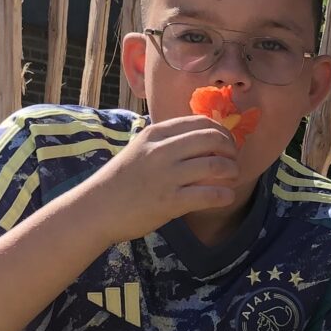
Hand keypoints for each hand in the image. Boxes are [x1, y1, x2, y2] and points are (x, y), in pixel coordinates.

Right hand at [78, 117, 240, 245]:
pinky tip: (226, 197)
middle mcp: (162, 150)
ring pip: (216, 165)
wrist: (96, 208)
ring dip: (232, 171)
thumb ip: (165, 141)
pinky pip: (210, 195)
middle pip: (212, 139)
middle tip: (233, 160)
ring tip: (232, 178)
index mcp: (155, 134)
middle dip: (231, 149)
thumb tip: (200, 137)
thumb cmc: (120, 181)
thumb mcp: (139, 149)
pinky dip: (225, 195)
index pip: (200, 122)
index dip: (221, 131)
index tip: (226, 142)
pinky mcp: (170, 201)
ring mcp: (167, 176)